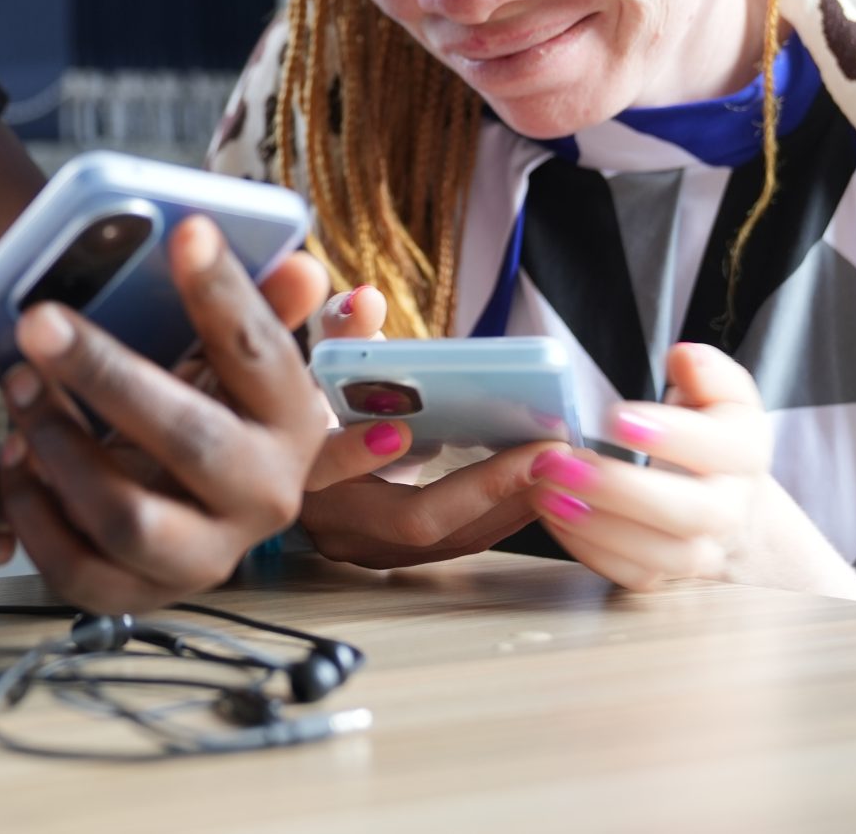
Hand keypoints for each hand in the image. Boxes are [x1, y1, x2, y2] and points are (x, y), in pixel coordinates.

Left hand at [0, 217, 331, 612]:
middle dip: (106, 375)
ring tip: (17, 384)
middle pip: (188, 439)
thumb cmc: (215, 412)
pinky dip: (32, 511)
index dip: (223, 292)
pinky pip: (76, 569)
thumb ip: (261, 308)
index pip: (259, 354)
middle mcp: (264, 499)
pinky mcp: (140, 597)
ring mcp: (204, 558)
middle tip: (38, 320)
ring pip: (126, 516)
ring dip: (59, 443)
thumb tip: (301, 269)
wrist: (205, 511)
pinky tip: (14, 454)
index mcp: (294, 425)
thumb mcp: (241, 361)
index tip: (185, 232)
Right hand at [292, 285, 546, 568]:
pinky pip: (461, 540)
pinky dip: (504, 510)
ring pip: (447, 540)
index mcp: (298, 469)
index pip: (324, 472)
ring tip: (559, 465)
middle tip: (545, 453)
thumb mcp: (315, 359)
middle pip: (413, 523)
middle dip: (486, 489)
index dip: (357, 454)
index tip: (404, 429)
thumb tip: (366, 300)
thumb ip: (336, 329)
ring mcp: (368, 549)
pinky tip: (542, 483)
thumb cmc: (312, 402)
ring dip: (509, 503)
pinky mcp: (403, 555)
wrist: (296, 460)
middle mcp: (331, 524)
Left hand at [524, 341, 778, 591]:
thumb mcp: (717, 394)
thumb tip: (685, 356)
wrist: (732, 502)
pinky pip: (634, 577)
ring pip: (663, 556)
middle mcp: (732, 508)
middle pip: (692, 512)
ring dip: (600, 526)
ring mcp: (703, 550)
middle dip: (622, 489)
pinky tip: (554, 516)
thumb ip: (706, 373)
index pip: (720, 446)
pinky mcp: (669, 577)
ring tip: (547, 493)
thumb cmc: (710, 435)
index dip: (672, 435)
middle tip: (561, 462)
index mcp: (745, 451)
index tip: (615, 416)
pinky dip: (591, 551)